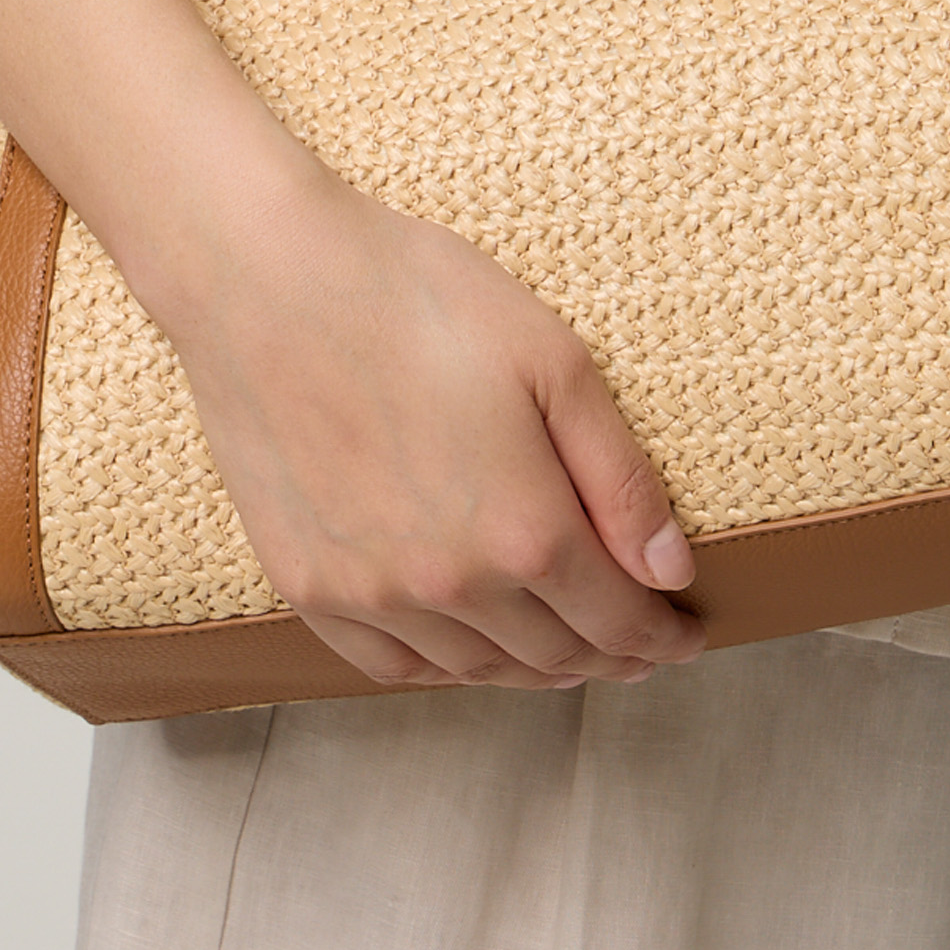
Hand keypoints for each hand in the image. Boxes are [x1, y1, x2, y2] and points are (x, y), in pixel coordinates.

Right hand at [152, 137, 704, 692]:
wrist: (264, 278)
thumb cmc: (415, 297)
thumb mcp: (554, 362)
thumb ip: (619, 479)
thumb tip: (670, 573)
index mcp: (524, 531)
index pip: (617, 620)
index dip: (661, 638)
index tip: (685, 637)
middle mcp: (449, 584)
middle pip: (554, 656)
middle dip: (610, 657)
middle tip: (640, 648)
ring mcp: (369, 593)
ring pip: (474, 669)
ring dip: (534, 671)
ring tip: (568, 656)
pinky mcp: (305, 584)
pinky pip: (389, 664)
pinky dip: (443, 669)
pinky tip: (466, 651)